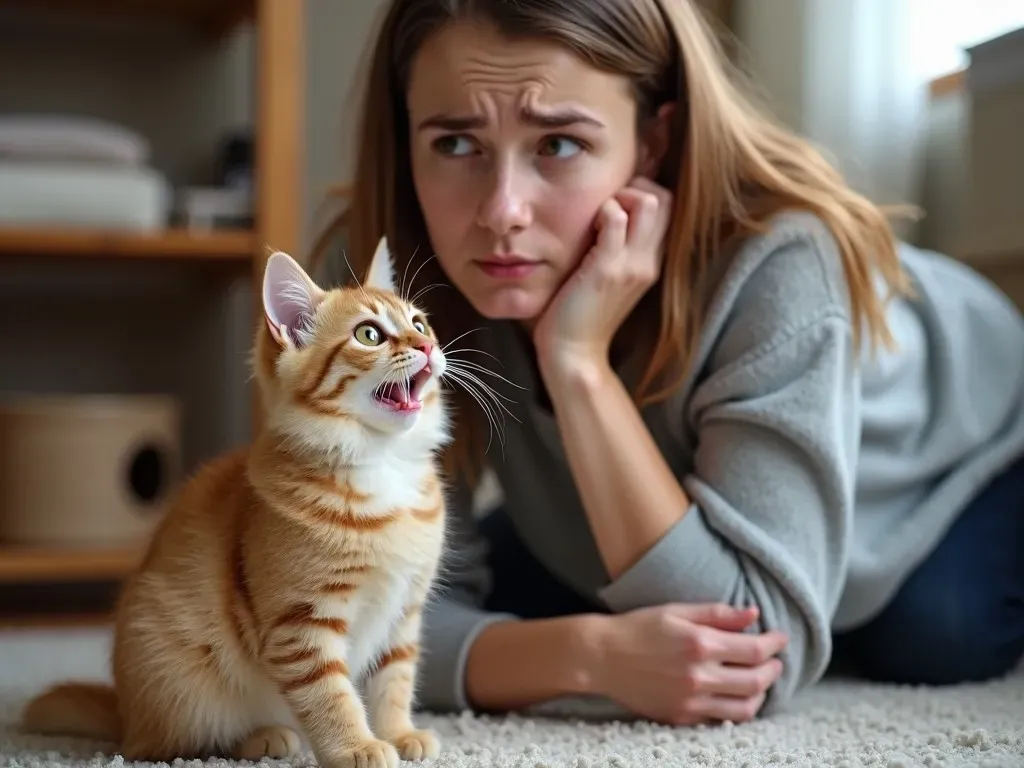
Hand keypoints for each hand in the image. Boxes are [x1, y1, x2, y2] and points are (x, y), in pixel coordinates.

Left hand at [533, 176, 672, 379]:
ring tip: (598, 217)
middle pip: (666, 198)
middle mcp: (650, 261)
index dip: (643, 193)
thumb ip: (614, 250)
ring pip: (650, 202)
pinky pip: (615, 219)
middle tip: (606, 205)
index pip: (669, 208)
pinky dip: (602, 210)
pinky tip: (585, 229)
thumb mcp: (609, 278)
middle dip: (635, 186)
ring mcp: (632, 265)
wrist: (574, 354)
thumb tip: (605, 217)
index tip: (613, 205)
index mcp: (651, 263)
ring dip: (620, 196)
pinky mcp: (607, 269)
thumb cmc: (582, 315)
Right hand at [590, 603, 787, 724]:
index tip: (779, 638)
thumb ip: (717, 614)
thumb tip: (753, 613)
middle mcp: (698, 676)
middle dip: (773, 670)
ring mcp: (690, 701)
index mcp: (699, 645)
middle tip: (775, 660)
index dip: (773, 644)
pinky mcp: (680, 717)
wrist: (601, 657)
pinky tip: (734, 695)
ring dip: (760, 694)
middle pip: (756, 681)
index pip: (753, 649)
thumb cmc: (637, 628)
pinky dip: (736, 709)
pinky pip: (721, 720)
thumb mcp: (676, 611)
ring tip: (758, 680)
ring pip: (744, 708)